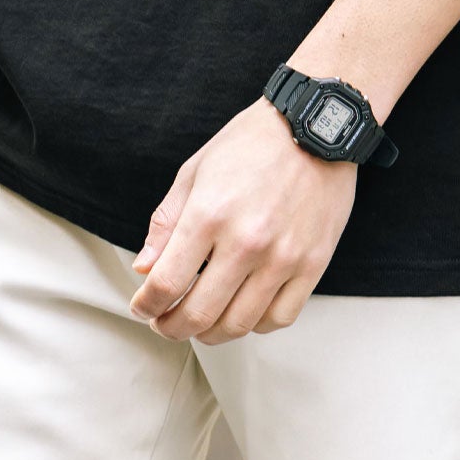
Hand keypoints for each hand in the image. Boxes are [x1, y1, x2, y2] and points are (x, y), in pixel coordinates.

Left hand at [129, 98, 356, 345]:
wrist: (317, 125)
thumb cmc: (255, 144)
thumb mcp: (196, 171)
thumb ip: (166, 223)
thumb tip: (144, 268)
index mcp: (210, 214)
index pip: (165, 283)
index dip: (146, 306)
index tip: (142, 308)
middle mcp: (247, 241)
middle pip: (198, 314)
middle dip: (171, 327)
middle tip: (165, 323)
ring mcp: (282, 257)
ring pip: (237, 325)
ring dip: (210, 334)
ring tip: (200, 323)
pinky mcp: (312, 265)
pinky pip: (278, 319)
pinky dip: (255, 326)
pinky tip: (242, 312)